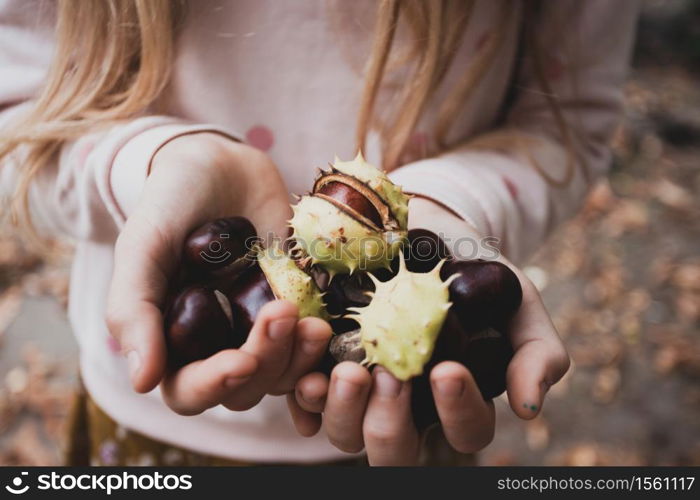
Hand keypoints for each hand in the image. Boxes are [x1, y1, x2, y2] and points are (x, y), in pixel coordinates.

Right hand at [106, 133, 330, 413]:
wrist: (223, 165)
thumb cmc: (173, 203)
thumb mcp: (143, 247)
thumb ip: (132, 309)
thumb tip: (142, 382)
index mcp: (174, 342)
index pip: (188, 391)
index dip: (212, 385)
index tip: (240, 361)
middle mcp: (218, 344)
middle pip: (244, 389)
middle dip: (265, 361)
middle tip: (281, 312)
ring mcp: (262, 329)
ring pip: (284, 374)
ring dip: (300, 356)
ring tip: (315, 322)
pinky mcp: (299, 309)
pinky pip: (314, 346)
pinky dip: (323, 346)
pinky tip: (328, 324)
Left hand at [287, 197, 569, 464]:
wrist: (419, 228)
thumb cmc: (473, 270)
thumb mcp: (517, 301)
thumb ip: (536, 352)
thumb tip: (528, 409)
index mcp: (455, 399)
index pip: (465, 431)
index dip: (458, 412)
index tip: (447, 369)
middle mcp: (406, 405)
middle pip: (394, 450)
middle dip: (390, 423)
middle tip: (391, 377)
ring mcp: (360, 390)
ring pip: (345, 434)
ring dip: (342, 409)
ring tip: (345, 370)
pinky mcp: (320, 366)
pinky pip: (303, 401)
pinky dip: (302, 392)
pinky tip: (307, 370)